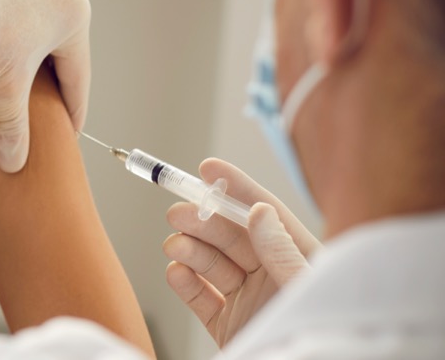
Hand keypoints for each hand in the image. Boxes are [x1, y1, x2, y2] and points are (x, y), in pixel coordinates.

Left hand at [0, 0, 90, 172]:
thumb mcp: (4, 89)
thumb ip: (13, 127)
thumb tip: (14, 165)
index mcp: (75, 14)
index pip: (77, 75)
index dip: (73, 111)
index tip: (69, 135)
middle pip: (58, 51)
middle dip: (51, 85)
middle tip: (47, 115)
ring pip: (35, 32)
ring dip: (28, 60)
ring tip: (19, 88)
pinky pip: (13, 16)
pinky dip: (9, 39)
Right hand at [162, 158, 319, 347]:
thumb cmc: (322, 331)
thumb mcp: (307, 289)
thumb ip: (282, 251)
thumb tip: (257, 212)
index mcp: (299, 259)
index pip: (264, 213)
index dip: (237, 187)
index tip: (208, 169)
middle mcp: (271, 274)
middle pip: (230, 235)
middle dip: (202, 219)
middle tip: (179, 212)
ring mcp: (247, 299)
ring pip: (210, 261)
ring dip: (190, 248)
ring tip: (177, 246)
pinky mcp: (227, 323)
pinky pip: (199, 295)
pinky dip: (184, 282)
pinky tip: (177, 272)